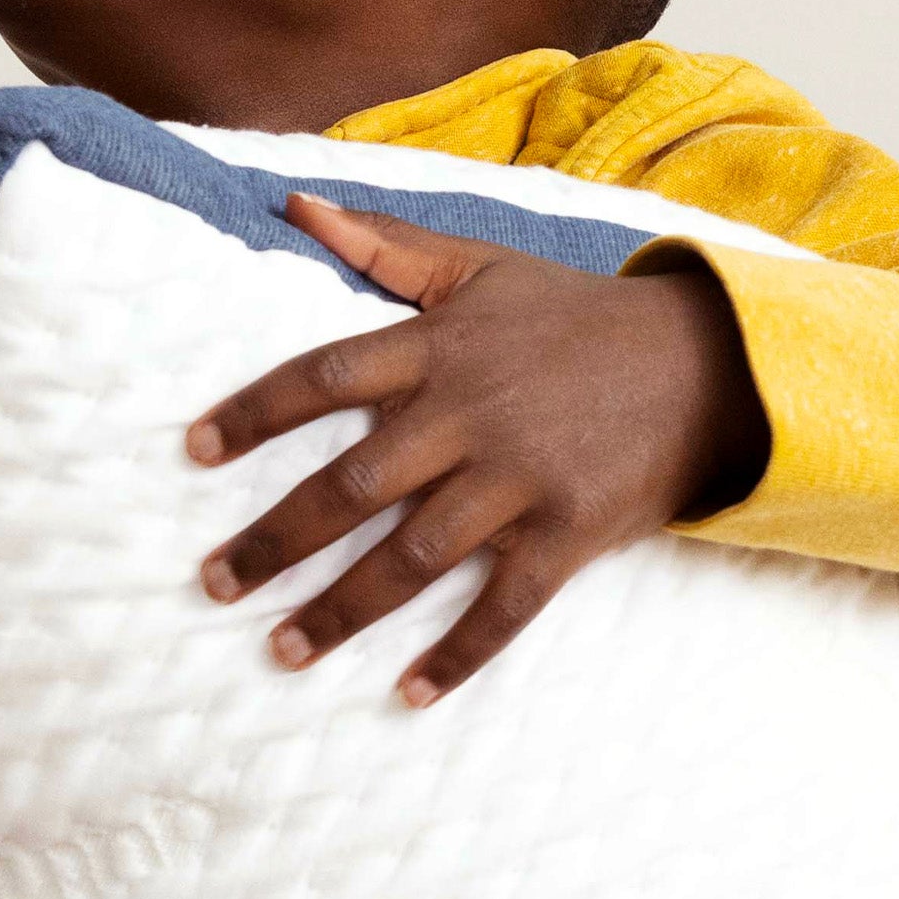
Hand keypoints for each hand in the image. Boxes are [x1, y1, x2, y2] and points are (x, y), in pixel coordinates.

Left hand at [189, 201, 768, 700]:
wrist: (704, 363)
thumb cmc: (576, 317)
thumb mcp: (482, 266)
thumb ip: (385, 245)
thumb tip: (294, 204)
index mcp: (439, 350)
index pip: (324, 378)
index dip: (254, 414)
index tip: (194, 451)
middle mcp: (469, 417)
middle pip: (352, 486)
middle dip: (276, 540)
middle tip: (213, 584)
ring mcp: (519, 480)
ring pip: (412, 558)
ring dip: (342, 609)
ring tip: (282, 649)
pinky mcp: (567, 533)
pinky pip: (503, 607)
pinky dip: (456, 654)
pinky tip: (407, 693)